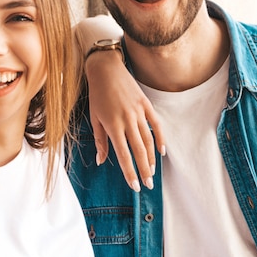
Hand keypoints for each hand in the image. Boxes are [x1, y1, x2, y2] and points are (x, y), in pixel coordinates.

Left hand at [85, 50, 165, 191]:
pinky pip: (156, 124)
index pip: (124, 155)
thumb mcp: (94, 119)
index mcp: (113, 125)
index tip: (134, 186)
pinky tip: (162, 151)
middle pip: (138, 151)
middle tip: (148, 185)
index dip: (130, 172)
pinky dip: (160, 138)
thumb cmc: (97, 95)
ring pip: (148, 140)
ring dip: (151, 158)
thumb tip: (101, 161)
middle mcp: (127, 120)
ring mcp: (138, 112)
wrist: (106, 70)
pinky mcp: (145, 104)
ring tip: (152, 172)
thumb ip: (100, 141)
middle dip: (144, 170)